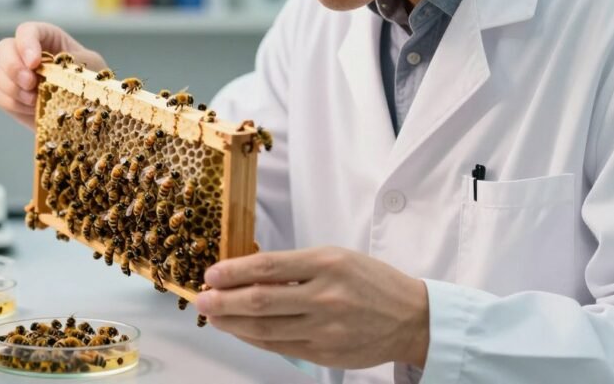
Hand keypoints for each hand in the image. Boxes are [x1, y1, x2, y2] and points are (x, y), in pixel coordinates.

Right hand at [0, 22, 107, 129]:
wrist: (87, 113)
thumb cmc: (91, 81)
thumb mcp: (91, 65)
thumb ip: (73, 61)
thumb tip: (54, 66)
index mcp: (47, 38)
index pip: (27, 31)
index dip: (26, 43)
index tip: (34, 62)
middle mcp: (26, 53)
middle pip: (3, 48)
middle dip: (13, 66)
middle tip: (30, 83)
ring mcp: (16, 76)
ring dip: (14, 89)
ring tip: (36, 100)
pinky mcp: (11, 97)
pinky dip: (15, 105)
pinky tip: (34, 109)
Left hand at [195, 247, 429, 369]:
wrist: (412, 318)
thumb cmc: (370, 281)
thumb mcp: (336, 258)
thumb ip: (295, 267)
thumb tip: (246, 273)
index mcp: (326, 264)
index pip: (268, 267)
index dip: (234, 272)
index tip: (211, 274)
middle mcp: (325, 296)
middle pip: (260, 301)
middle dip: (223, 301)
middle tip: (201, 299)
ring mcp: (325, 329)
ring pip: (265, 328)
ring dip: (232, 323)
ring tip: (213, 317)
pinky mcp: (325, 354)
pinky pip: (280, 346)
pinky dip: (254, 339)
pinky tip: (239, 331)